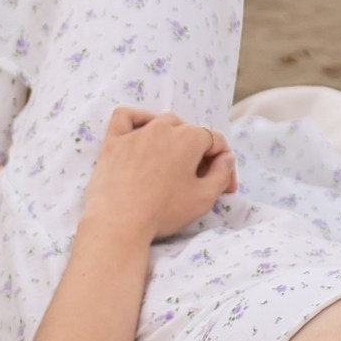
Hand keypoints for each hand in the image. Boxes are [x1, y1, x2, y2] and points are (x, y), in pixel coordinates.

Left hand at [77, 107, 237, 246]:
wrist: (117, 223)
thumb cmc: (162, 211)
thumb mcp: (204, 198)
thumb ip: (222, 174)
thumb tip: (226, 158)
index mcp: (190, 137)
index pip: (216, 141)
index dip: (224, 165)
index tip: (224, 188)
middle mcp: (164, 127)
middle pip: (191, 133)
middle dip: (200, 154)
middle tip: (199, 182)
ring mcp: (137, 132)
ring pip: (163, 123)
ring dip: (174, 139)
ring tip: (173, 165)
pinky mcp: (113, 141)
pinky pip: (126, 117)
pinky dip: (137, 120)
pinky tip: (142, 133)